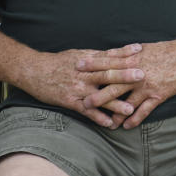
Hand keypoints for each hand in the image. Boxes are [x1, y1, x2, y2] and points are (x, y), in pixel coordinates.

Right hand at [23, 43, 144, 127]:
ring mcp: (77, 88)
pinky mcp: (69, 100)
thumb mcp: (78, 54)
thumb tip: (117, 53)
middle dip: (125, 75)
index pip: (109, 56)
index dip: (125, 53)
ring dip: (115, 103)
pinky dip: (97, 117)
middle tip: (142, 76)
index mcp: (88, 59)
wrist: (33, 70)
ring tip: (130, 109)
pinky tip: (109, 124)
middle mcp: (84, 73)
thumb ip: (97, 56)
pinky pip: (86, 110)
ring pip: (99, 95)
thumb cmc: (59, 62)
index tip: (141, 51)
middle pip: (107, 73)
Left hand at [79, 39, 175, 128]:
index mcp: (131, 60)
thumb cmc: (165, 51)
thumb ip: (125, 54)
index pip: (107, 63)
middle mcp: (136, 74)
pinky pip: (144, 110)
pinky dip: (134, 119)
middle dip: (98, 95)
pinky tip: (126, 126)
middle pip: (112, 86)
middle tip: (83, 103)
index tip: (77, 67)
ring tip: (104, 123)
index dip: (92, 65)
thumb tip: (109, 55)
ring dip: (114, 114)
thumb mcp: (142, 49)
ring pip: (127, 103)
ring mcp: (147, 86)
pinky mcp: (158, 94)